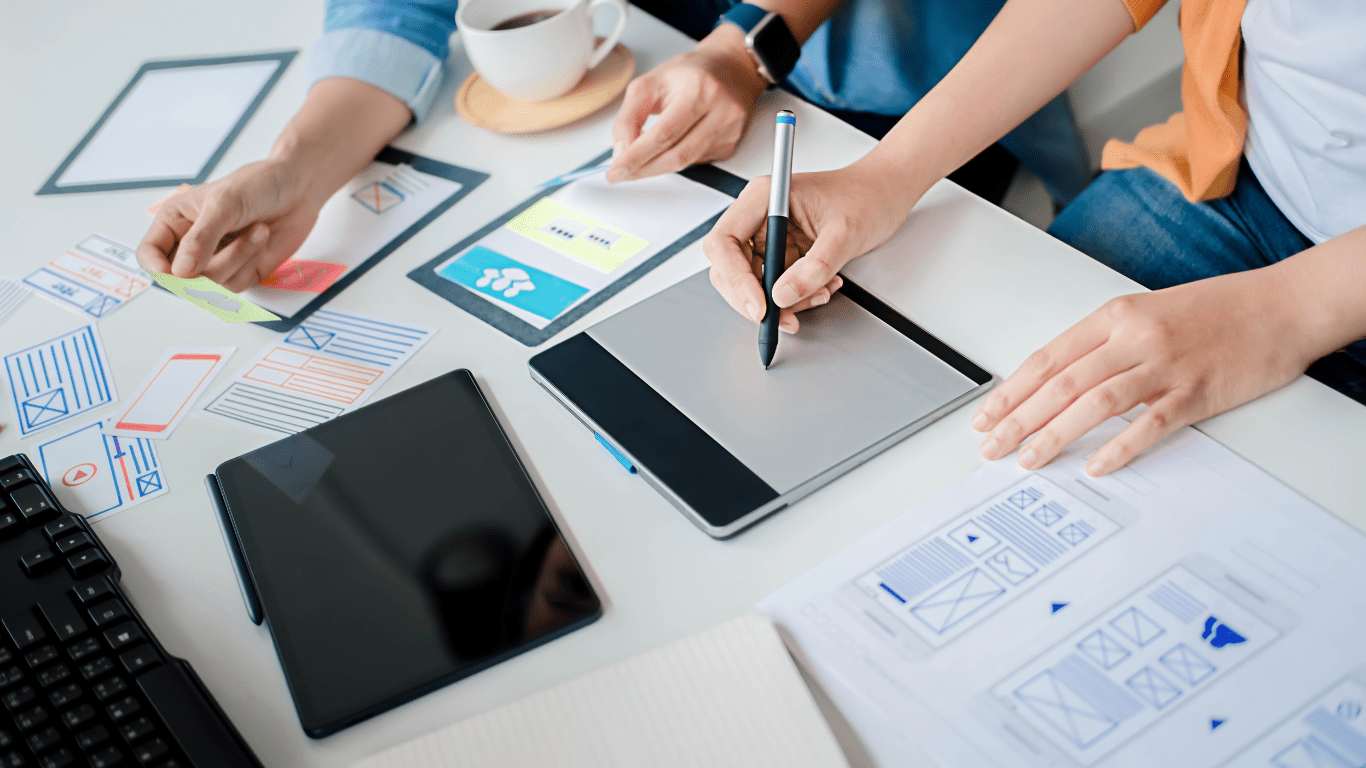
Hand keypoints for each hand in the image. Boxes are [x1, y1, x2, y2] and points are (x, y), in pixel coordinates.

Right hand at [136, 159, 323, 291]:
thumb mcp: (225, 203)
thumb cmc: (256, 185)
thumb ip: (201, 238)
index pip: (149, 254)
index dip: (157, 268)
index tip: (176, 273)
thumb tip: (181, 271)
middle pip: (180, 278)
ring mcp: (216, 261)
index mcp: (174, 222)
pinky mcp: (240, 272)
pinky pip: (236, 285)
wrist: (298, 188)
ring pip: (211, 284)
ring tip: (257, 230)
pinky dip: (250, 262)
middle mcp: (190, 246)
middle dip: (208, 264)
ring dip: (237, 258)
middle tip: (229, 239)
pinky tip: (262, 238)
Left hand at [606, 25, 765, 182]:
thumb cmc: (688, 73)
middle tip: (623, 172)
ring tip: (638, 163)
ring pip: (686, 163)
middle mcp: (721, 110)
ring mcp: (729, 130)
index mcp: (699, 89)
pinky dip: (674, 160)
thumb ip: (630, 115)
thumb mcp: (650, 83)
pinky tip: (668, 148)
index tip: (617, 170)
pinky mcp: (730, 144)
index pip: (664, 134)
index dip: (637, 156)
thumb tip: (622, 151)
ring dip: (656, 168)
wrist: (729, 68)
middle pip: (677, 155)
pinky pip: (696, 162)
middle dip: (644, 168)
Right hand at [702, 161, 920, 330]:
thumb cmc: (867, 196)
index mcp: (764, 197)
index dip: (735, 279)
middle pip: (730, 267)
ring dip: (782, 301)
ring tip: (819, 294)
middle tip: (784, 318)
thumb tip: (782, 296)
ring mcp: (769, 235)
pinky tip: (822, 287)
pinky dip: (796, 296)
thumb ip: (814, 267)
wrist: (886, 193)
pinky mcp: (782, 251)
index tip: (759, 306)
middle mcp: (759, 215)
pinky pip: (775, 285)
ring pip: (753, 282)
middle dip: (756, 298)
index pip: (725, 242)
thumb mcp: (845, 233)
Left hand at [971, 268, 1316, 474]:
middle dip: (1019, 419)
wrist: (1282, 305)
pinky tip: (1096, 465)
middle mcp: (1134, 338)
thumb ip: (1105, 345)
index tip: (986, 416)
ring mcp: (1165, 364)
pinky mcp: (1197, 392)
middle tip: (992, 446)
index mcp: (1115, 316)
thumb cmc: (1216, 310)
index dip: (1011, 391)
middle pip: (1061, 383)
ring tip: (1028, 459)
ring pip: (1095, 403)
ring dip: (1056, 435)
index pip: (1048, 358)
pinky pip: (1150, 424)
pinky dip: (1120, 447)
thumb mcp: (1147, 314)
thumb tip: (1059, 384)